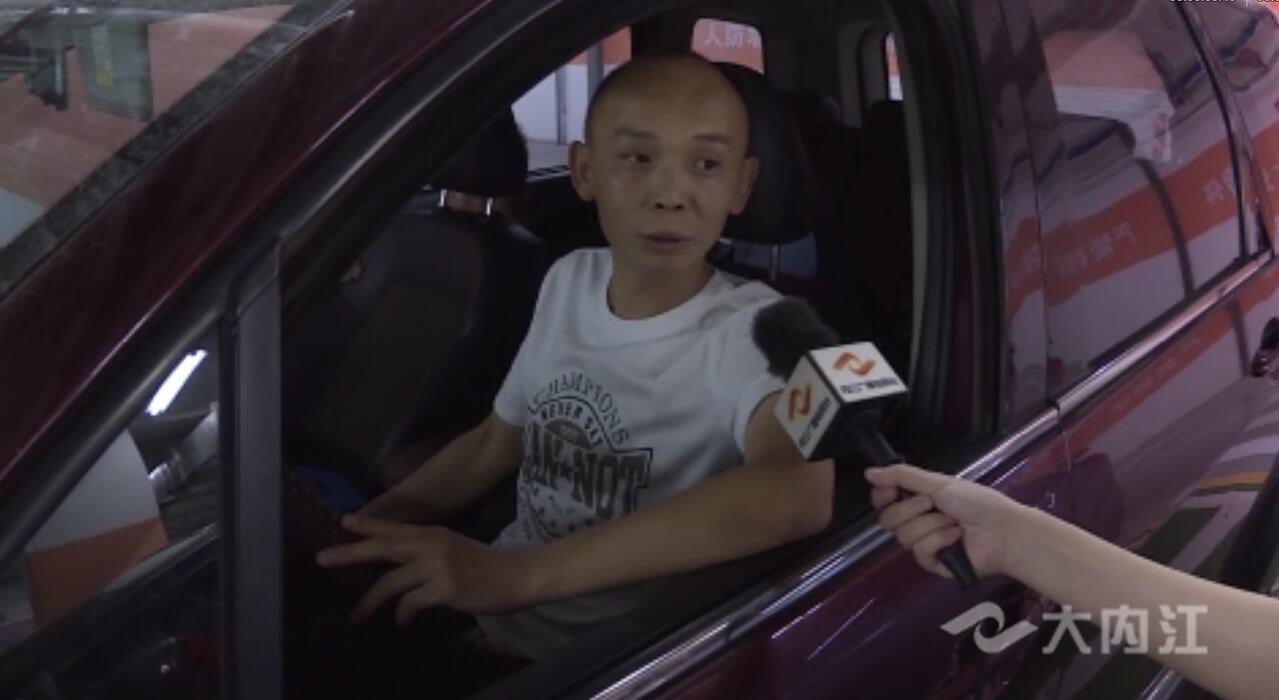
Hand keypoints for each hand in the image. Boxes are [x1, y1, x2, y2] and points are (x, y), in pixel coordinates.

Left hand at [315, 515, 533, 622]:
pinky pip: (410, 603)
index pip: (393, 527)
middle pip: (382, 547)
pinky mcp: (444, 587)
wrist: (517, 576)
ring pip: (391, 582)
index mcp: (432, 533)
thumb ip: (426, 552)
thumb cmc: (485, 566)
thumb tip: (398, 568)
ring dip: (370, 602)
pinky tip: (403, 622)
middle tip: (322, 559)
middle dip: (349, 553)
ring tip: (357, 616)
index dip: (367, 524)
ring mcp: (438, 565)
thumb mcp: (453, 548)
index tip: (342, 521)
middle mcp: (431, 544)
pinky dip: (402, 614)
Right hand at [865, 464, 1026, 579]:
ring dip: (930, 524)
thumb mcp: (938, 482)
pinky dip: (939, 540)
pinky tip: (955, 537)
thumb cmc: (976, 502)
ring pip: (903, 536)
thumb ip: (902, 476)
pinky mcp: (933, 563)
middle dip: (909, 509)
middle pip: (887, 519)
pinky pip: (920, 552)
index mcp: (917, 500)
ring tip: (952, 522)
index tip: (890, 489)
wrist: (1003, 531)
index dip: (882, 495)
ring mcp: (924, 543)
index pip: (883, 500)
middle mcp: (917, 521)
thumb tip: (868, 472)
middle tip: (931, 503)